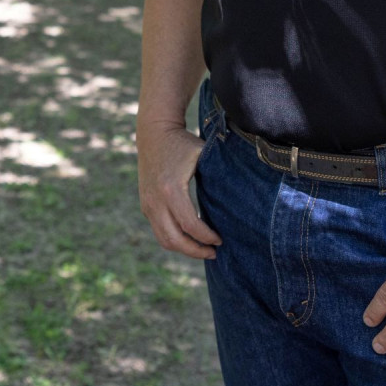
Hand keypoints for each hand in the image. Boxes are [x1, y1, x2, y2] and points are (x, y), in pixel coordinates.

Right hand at [137, 123, 221, 259]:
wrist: (154, 132)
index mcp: (171, 190)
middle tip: (213, 252)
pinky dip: (175, 239)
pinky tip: (190, 238)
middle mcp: (155, 201)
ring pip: (164, 240)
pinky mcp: (145, 205)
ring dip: (184, 249)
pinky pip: (159, 231)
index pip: (190, 225)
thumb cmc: (183, 143)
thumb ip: (217, 175)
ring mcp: (148, 204)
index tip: (221, 240)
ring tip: (202, 249)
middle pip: (174, 240)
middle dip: (195, 251)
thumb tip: (240, 198)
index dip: (207, 237)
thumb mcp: (202, 155)